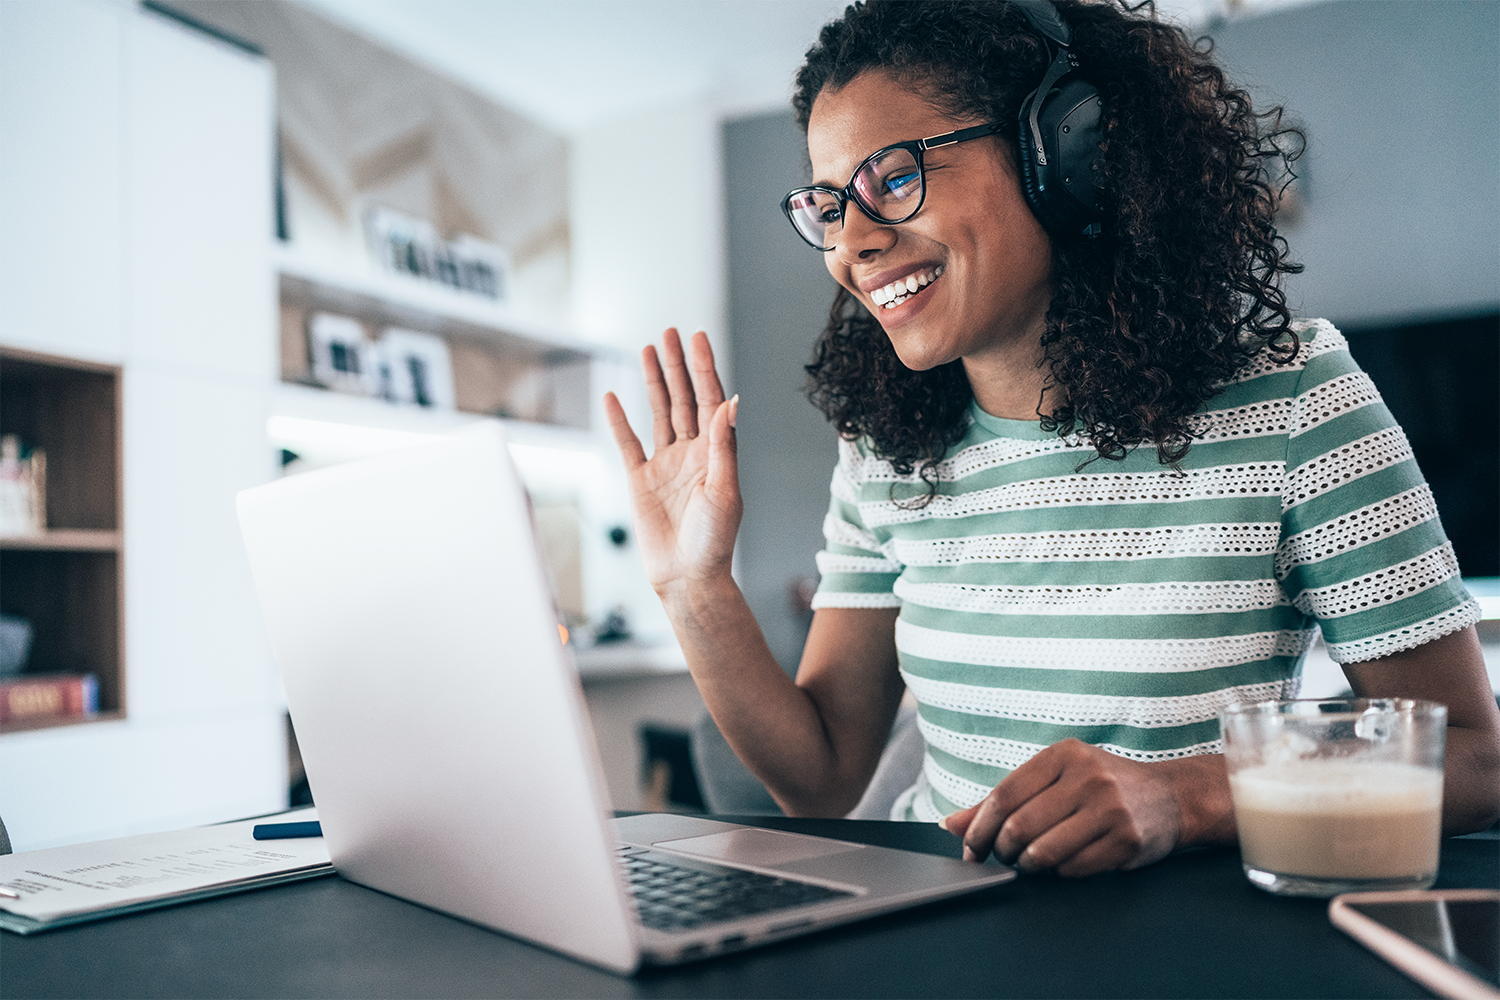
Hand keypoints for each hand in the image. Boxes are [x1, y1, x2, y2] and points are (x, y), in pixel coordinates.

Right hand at [604, 329, 740, 593]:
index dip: (703, 368)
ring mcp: (665, 465)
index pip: (710, 400)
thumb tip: (729, 403)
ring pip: (659, 412)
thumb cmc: (714, 540)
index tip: (697, 337)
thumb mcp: (724, 490)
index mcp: (715, 453)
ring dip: (654, 381)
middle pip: (684, 398)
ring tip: (648, 349)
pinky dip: (619, 419)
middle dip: (677, 365)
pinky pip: (627, 442)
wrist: (687, 577)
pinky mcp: (640, 480)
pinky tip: (614, 394)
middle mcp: (691, 453)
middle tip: (670, 333)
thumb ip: (723, 446)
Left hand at [939, 739, 1193, 876]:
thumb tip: (950, 824)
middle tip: (1002, 858)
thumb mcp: (1054, 779)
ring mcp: (1110, 808)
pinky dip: (1058, 874)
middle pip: (1019, 827)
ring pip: (1043, 852)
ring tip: (1029, 862)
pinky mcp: (1127, 840)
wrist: (1171, 797)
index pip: (1003, 796)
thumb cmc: (1101, 786)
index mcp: (1063, 754)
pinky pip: (1073, 869)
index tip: (970, 848)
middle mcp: (1088, 777)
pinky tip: (1062, 864)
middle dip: (1001, 851)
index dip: (978, 828)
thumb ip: (1002, 800)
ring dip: (1027, 866)